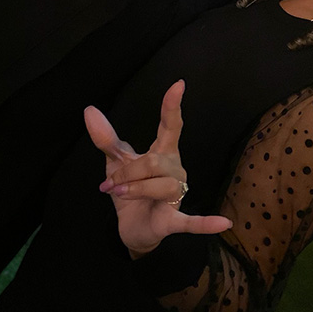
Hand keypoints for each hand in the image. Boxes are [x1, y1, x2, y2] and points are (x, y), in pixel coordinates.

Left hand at [85, 80, 231, 256]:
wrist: (131, 227)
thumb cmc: (130, 190)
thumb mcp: (116, 162)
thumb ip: (106, 138)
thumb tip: (89, 110)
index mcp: (164, 153)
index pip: (171, 126)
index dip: (172, 106)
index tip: (178, 84)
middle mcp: (175, 170)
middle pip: (154, 161)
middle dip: (127, 172)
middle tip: (110, 184)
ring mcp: (177, 195)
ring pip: (162, 185)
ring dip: (134, 189)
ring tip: (120, 195)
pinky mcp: (173, 220)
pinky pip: (192, 221)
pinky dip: (206, 224)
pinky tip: (223, 223)